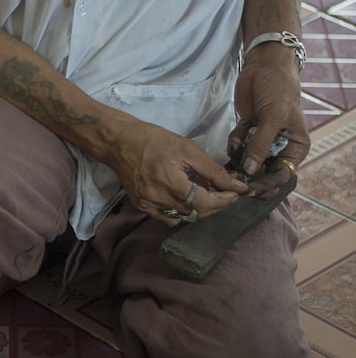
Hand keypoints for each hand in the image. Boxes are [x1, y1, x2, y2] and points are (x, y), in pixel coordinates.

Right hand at [107, 120, 248, 225]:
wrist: (120, 142)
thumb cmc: (154, 140)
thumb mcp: (188, 149)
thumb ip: (213, 170)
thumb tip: (236, 185)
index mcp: (169, 181)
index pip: (204, 203)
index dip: (224, 201)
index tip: (236, 192)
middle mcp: (157, 198)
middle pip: (196, 213)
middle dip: (216, 205)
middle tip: (225, 191)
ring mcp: (148, 205)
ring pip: (184, 218)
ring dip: (200, 208)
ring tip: (203, 191)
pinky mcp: (142, 206)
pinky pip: (168, 218)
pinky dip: (182, 211)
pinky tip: (184, 196)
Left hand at [229, 45, 309, 198]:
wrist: (265, 67)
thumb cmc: (278, 90)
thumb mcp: (272, 118)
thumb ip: (260, 145)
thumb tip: (250, 171)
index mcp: (295, 148)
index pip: (282, 175)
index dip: (266, 184)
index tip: (249, 188)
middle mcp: (279, 147)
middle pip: (263, 172)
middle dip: (247, 175)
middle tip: (233, 178)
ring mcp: (261, 140)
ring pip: (247, 161)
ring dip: (238, 159)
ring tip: (235, 149)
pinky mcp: (247, 131)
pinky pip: (237, 147)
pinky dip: (233, 143)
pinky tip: (237, 132)